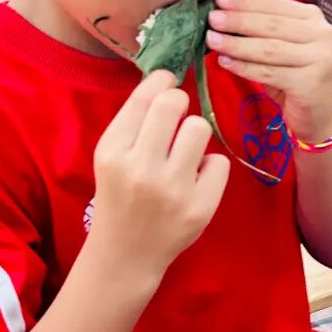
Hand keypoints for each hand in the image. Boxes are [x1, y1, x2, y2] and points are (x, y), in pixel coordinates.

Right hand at [90, 70, 229, 294]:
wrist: (126, 254)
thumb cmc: (120, 195)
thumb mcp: (111, 157)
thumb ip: (134, 120)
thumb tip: (166, 76)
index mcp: (112, 152)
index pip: (145, 98)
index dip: (162, 81)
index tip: (168, 81)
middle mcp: (140, 169)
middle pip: (174, 104)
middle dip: (178, 103)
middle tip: (176, 116)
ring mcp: (172, 190)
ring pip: (200, 127)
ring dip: (194, 134)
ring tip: (184, 152)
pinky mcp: (199, 207)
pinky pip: (219, 161)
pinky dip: (209, 167)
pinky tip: (194, 180)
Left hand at [207, 0, 331, 142]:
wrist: (315, 114)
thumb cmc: (293, 75)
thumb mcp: (281, 44)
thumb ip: (261, 27)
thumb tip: (224, 10)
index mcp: (313, 17)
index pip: (275, 4)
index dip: (245, 2)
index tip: (220, 0)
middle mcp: (322, 34)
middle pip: (271, 25)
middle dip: (238, 21)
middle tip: (212, 19)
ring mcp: (320, 58)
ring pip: (269, 48)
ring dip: (237, 44)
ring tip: (213, 40)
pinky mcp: (311, 82)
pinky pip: (269, 72)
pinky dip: (244, 67)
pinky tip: (225, 62)